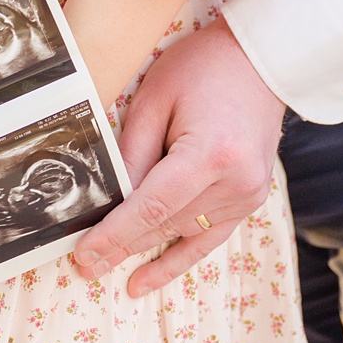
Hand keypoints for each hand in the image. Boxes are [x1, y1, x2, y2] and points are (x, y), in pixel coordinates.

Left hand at [72, 17, 283, 293]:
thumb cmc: (203, 69)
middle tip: (82, 266)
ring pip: (182, 233)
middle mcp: (235, 183)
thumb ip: (133, 153)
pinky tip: (144, 280)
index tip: (84, 255)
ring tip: (101, 268)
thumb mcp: (154, 100)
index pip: (152, 207)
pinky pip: (208, 239)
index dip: (115, 235)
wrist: (261, 61)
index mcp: (211, 155)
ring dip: (142, 249)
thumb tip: (108, 199)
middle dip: (120, 246)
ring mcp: (247, 195)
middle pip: (165, 225)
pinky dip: (175, 260)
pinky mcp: (249, 200)